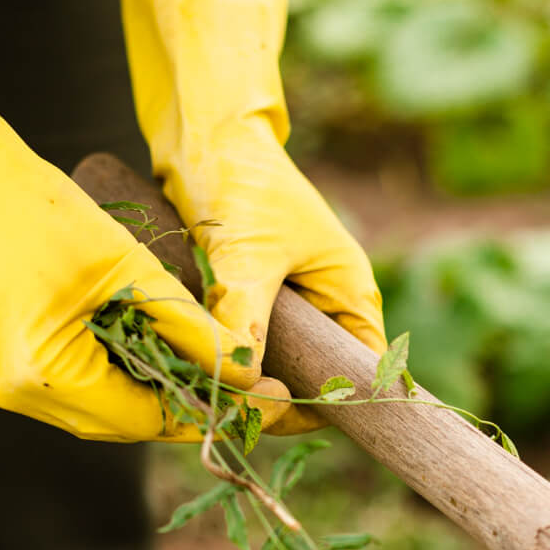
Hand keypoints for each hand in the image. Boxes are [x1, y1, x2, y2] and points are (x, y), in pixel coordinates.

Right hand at [0, 32, 289, 442]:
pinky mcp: (10, 367)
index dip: (213, 410)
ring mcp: (9, 386)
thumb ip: (188, 326)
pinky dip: (125, 371)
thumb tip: (244, 374)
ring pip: (107, 406)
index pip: (147, 417)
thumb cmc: (37, 213)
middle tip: (252, 385)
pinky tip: (162, 349)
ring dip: (159, 387)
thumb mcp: (127, 266)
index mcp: (45, 376)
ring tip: (216, 365)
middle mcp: (22, 396)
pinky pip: (82, 386)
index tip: (269, 397)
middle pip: (127, 420)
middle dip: (190, 403)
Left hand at [122, 0, 387, 433]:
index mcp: (350, 297)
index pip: (359, 375)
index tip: (273, 416)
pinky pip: (240, 346)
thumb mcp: (248, 254)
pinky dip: (220, 357)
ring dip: (243, 378)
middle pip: (312, 378)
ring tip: (203, 386)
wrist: (204, 133)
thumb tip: (241, 379)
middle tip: (227, 410)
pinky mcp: (249, 300)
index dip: (324, 405)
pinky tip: (190, 363)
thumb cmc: (242, 181)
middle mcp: (326, 307)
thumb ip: (245, 318)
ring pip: (272, 366)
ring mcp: (288, 305)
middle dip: (273, 397)